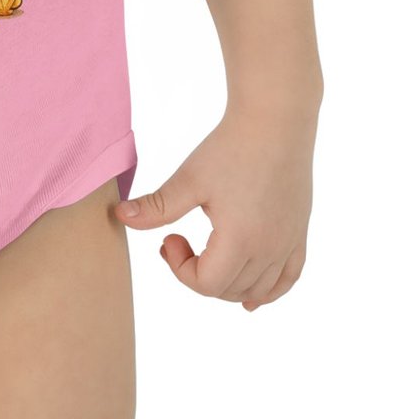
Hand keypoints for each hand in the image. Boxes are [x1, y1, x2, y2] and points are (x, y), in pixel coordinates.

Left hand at [115, 104, 315, 310]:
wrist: (274, 120)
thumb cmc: (231, 147)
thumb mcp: (189, 178)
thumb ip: (157, 206)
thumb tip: (120, 217)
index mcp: (240, 240)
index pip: (206, 284)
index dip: (179, 269)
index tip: (168, 238)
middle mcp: (268, 250)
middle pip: (228, 290)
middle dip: (197, 273)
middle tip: (178, 239)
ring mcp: (287, 243)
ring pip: (257, 289)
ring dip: (227, 284)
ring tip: (207, 258)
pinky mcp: (298, 233)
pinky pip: (288, 279)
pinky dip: (268, 292)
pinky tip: (251, 298)